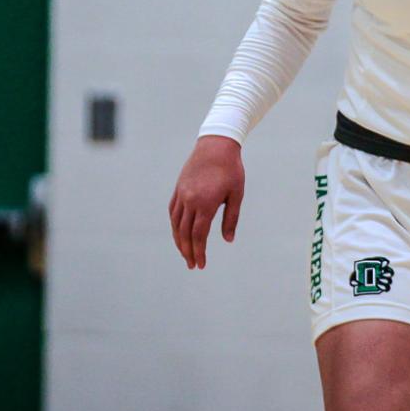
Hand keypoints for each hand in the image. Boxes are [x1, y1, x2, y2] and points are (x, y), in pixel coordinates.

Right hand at [169, 135, 244, 269]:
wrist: (216, 144)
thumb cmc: (231, 170)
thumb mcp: (236, 194)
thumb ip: (231, 218)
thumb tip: (228, 240)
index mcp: (205, 203)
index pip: (198, 235)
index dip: (199, 251)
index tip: (201, 264)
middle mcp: (190, 200)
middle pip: (185, 233)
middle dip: (188, 251)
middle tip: (193, 265)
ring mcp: (181, 194)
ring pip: (176, 224)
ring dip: (179, 241)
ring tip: (185, 253)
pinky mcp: (178, 188)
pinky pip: (173, 212)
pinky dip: (174, 225)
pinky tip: (179, 233)